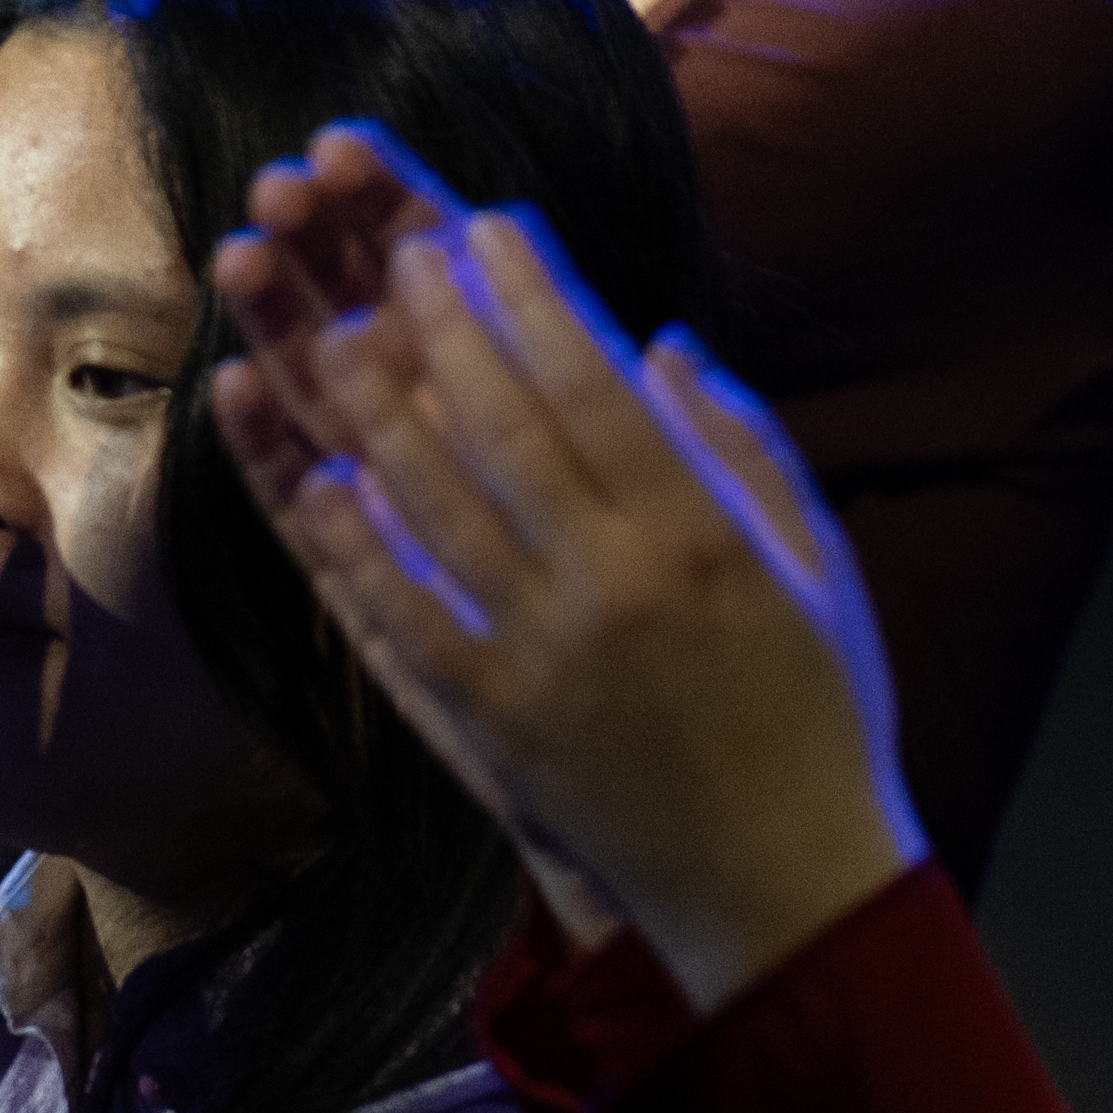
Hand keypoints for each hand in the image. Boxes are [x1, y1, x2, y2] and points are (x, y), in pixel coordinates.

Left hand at [202, 135, 918, 1000]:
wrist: (781, 890)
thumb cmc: (813, 714)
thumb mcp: (813, 566)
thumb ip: (741, 444)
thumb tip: (658, 341)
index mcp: (700, 535)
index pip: (592, 383)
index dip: (525, 292)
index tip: (477, 221)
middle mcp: (610, 586)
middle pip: (493, 418)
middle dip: (423, 310)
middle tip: (374, 236)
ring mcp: (534, 656)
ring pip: (423, 498)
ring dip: (354, 396)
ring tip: (306, 312)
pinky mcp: (481, 722)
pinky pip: (390, 609)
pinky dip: (340, 530)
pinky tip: (298, 458)